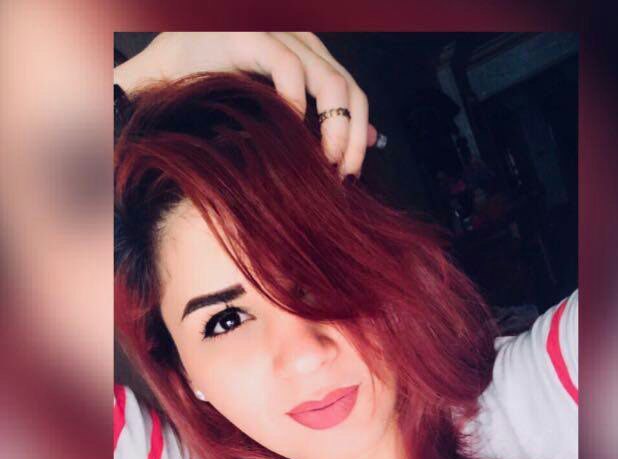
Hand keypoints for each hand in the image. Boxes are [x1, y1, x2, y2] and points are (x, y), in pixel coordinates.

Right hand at [115, 32, 377, 176]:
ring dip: (334, 129)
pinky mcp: (251, 34)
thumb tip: (368, 140)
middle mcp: (301, 43)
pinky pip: (288, 69)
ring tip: (324, 163)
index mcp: (310, 59)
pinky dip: (296, 104)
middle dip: (352, 138)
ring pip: (331, 81)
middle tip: (343, 176)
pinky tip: (291, 134)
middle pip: (350, 91)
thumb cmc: (213, 95)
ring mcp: (279, 34)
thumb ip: (320, 122)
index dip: (357, 135)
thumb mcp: (275, 115)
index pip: (352, 96)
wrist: (159, 73)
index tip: (349, 174)